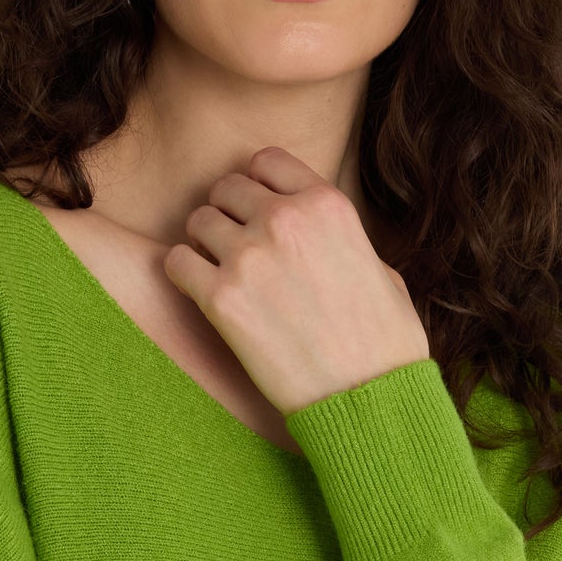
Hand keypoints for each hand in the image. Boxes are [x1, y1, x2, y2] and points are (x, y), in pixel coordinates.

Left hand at [162, 146, 429, 416]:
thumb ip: (340, 239)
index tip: (259, 212)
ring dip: (204, 243)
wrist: (369, 399)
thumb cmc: (385, 343)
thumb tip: (319, 237)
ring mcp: (249, 258)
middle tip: (237, 247)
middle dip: (229, 214)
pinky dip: (184, 274)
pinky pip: (177, 263)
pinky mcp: (221, 300)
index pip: (266, 161)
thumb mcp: (381, 269)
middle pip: (227, 188)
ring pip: (198, 221)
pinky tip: (203, 294)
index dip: (258, 185)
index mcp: (327, 205)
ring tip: (221, 272)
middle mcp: (285, 221)